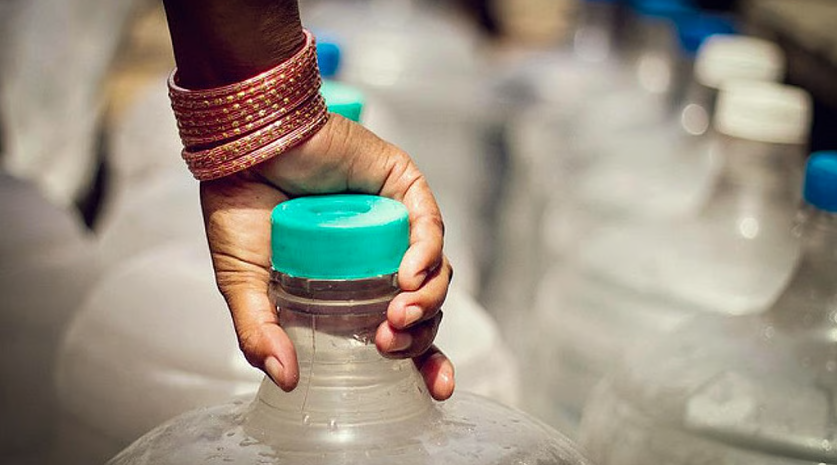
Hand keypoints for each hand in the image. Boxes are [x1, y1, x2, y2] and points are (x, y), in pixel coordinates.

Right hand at [200, 114, 454, 399]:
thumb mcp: (244, 283)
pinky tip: (409, 275)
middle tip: (389, 346)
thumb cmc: (240, 207)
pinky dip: (426, 253)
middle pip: (426, 305)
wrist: (238, 148)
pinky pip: (429, 225)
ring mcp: (394, 223)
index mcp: (352, 286)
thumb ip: (260, 332)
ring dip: (427, 299)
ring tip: (398, 316)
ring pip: (436, 270)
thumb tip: (285, 379)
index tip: (435, 389)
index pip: (403, 330)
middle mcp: (380, 257)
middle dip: (422, 336)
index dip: (425, 359)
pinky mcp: (400, 186)